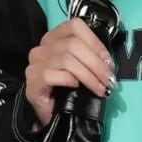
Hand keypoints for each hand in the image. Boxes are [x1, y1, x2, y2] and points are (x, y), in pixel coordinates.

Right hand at [23, 15, 117, 130]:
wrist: (51, 114)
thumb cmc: (66, 90)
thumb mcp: (80, 69)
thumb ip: (91, 58)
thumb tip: (108, 62)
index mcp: (54, 38)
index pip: (75, 27)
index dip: (95, 43)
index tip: (108, 61)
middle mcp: (42, 48)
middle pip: (73, 45)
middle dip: (96, 64)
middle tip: (109, 80)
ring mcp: (35, 64)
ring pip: (66, 60)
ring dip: (88, 76)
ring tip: (100, 88)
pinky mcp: (33, 80)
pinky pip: (52, 75)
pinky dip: (69, 80)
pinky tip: (77, 88)